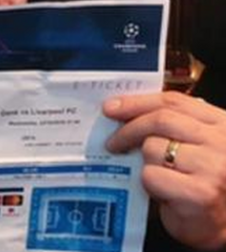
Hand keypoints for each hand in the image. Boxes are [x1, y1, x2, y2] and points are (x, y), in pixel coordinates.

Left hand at [105, 92, 225, 249]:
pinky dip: (147, 183)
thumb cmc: (202, 184)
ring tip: (154, 174)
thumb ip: (174, 126)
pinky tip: (161, 191)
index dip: (138, 102)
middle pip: (161, 120)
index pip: (174, 101)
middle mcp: (222, 143)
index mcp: (222, 124)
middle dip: (128, 129)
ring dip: (143, 162)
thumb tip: (122, 109)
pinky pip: (152, 175)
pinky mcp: (199, 193)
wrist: (221, 225)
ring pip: (153, 148)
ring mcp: (213, 167)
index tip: (111, 107)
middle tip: (112, 142)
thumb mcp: (196, 146)